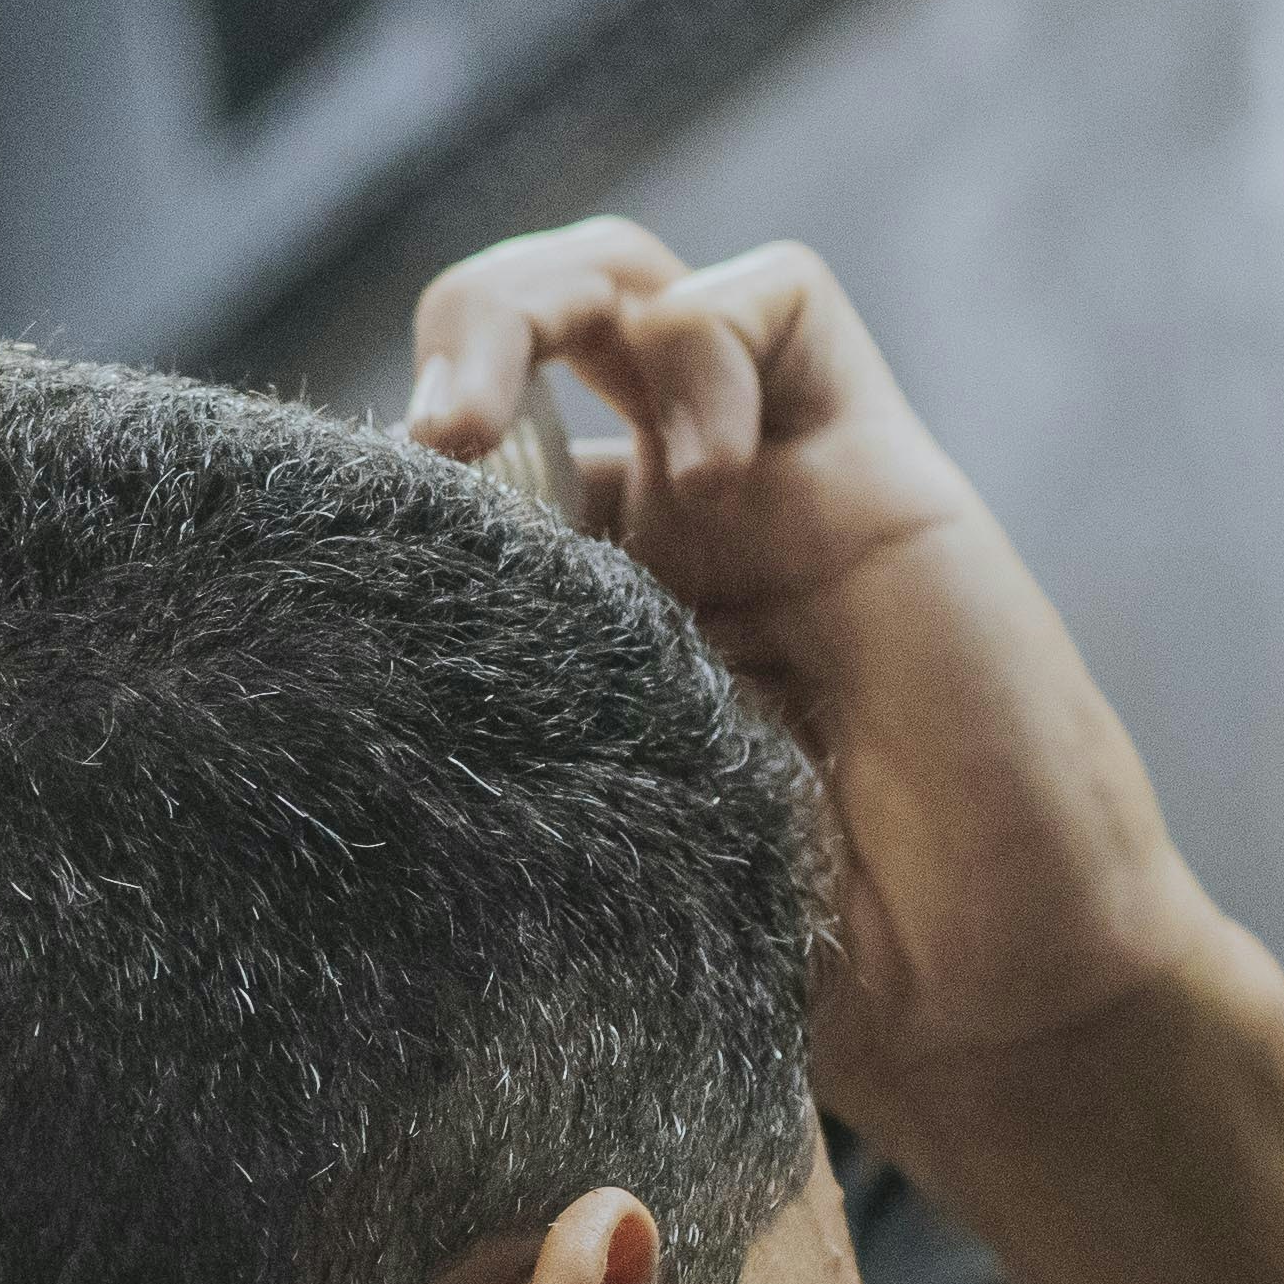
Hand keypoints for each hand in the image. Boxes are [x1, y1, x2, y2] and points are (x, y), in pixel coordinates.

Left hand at [403, 222, 1235, 1157]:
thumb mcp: (563, 846)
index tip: (335, 554)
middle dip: (458, 331)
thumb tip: (306, 682)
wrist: (976, 1001)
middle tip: (431, 442)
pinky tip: (705, 474)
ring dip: (541, 303)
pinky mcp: (878, 470)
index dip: (381, 461)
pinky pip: (783, 300)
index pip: (444, 452)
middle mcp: (657, 529)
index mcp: (564, 609)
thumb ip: (468, 747)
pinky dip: (711, 339)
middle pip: (525, 325)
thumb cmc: (775, 959)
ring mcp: (763, 488)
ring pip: (630, 283)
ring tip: (494, 426)